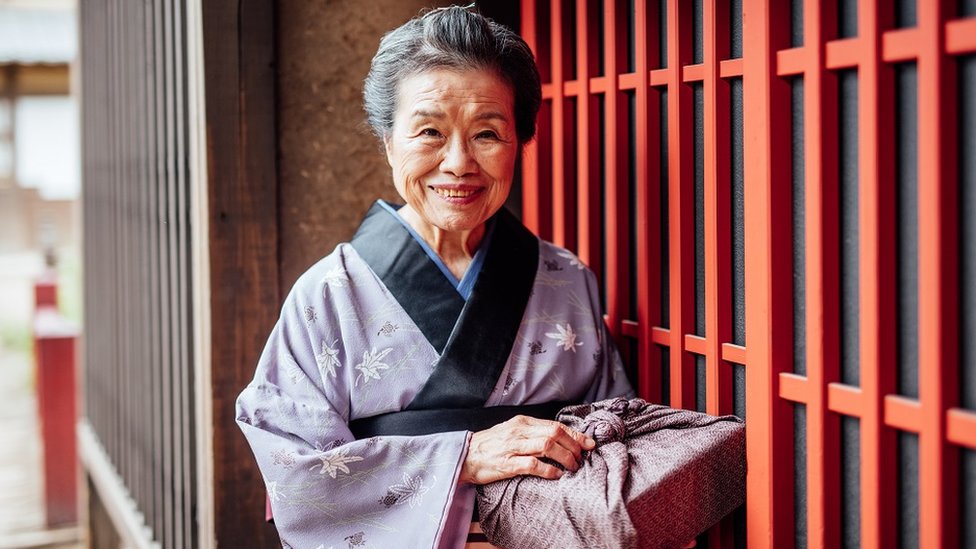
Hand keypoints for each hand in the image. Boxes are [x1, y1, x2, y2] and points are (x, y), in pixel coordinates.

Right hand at [459, 415, 595, 484]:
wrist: (464, 456)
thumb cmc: (490, 446)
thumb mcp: (512, 432)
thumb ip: (532, 433)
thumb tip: (558, 439)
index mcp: (522, 422)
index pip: (555, 425)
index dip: (575, 434)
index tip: (589, 443)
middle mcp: (519, 431)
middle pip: (555, 433)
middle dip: (574, 446)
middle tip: (582, 458)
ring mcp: (513, 447)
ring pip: (547, 446)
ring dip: (565, 457)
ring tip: (573, 467)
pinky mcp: (507, 464)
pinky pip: (533, 465)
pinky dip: (549, 470)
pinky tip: (557, 475)